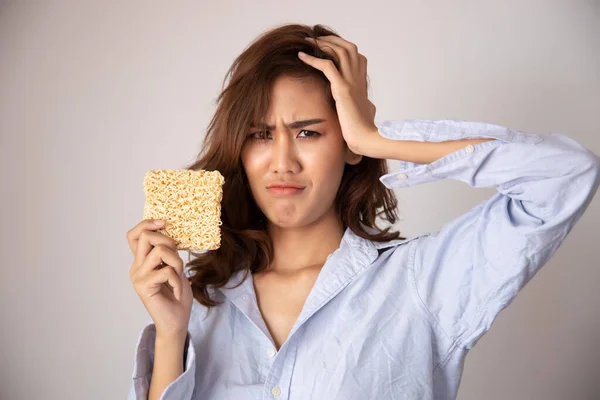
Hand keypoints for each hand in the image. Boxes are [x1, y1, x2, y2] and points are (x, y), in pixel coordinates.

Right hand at [127, 219, 192, 339]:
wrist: (176, 322)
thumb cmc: (177, 295)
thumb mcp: (175, 269)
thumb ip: (169, 254)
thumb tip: (172, 235)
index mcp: (142, 261)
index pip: (134, 235)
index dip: (147, 224)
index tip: (164, 223)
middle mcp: (137, 267)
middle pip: (145, 236)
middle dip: (168, 241)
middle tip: (177, 259)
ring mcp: (138, 277)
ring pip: (160, 251)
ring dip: (177, 262)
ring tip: (179, 277)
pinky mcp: (143, 287)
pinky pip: (167, 271)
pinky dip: (178, 280)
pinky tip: (177, 292)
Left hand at [299, 35, 381, 156]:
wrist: (366, 140)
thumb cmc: (362, 132)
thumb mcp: (362, 113)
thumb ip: (360, 106)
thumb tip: (363, 109)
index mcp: (362, 83)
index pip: (355, 55)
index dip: (341, 47)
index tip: (327, 47)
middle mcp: (359, 79)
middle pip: (348, 48)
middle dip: (331, 40)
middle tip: (315, 39)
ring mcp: (352, 82)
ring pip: (339, 51)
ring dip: (322, 44)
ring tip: (307, 42)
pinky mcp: (343, 89)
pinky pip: (327, 66)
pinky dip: (313, 58)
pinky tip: (301, 56)